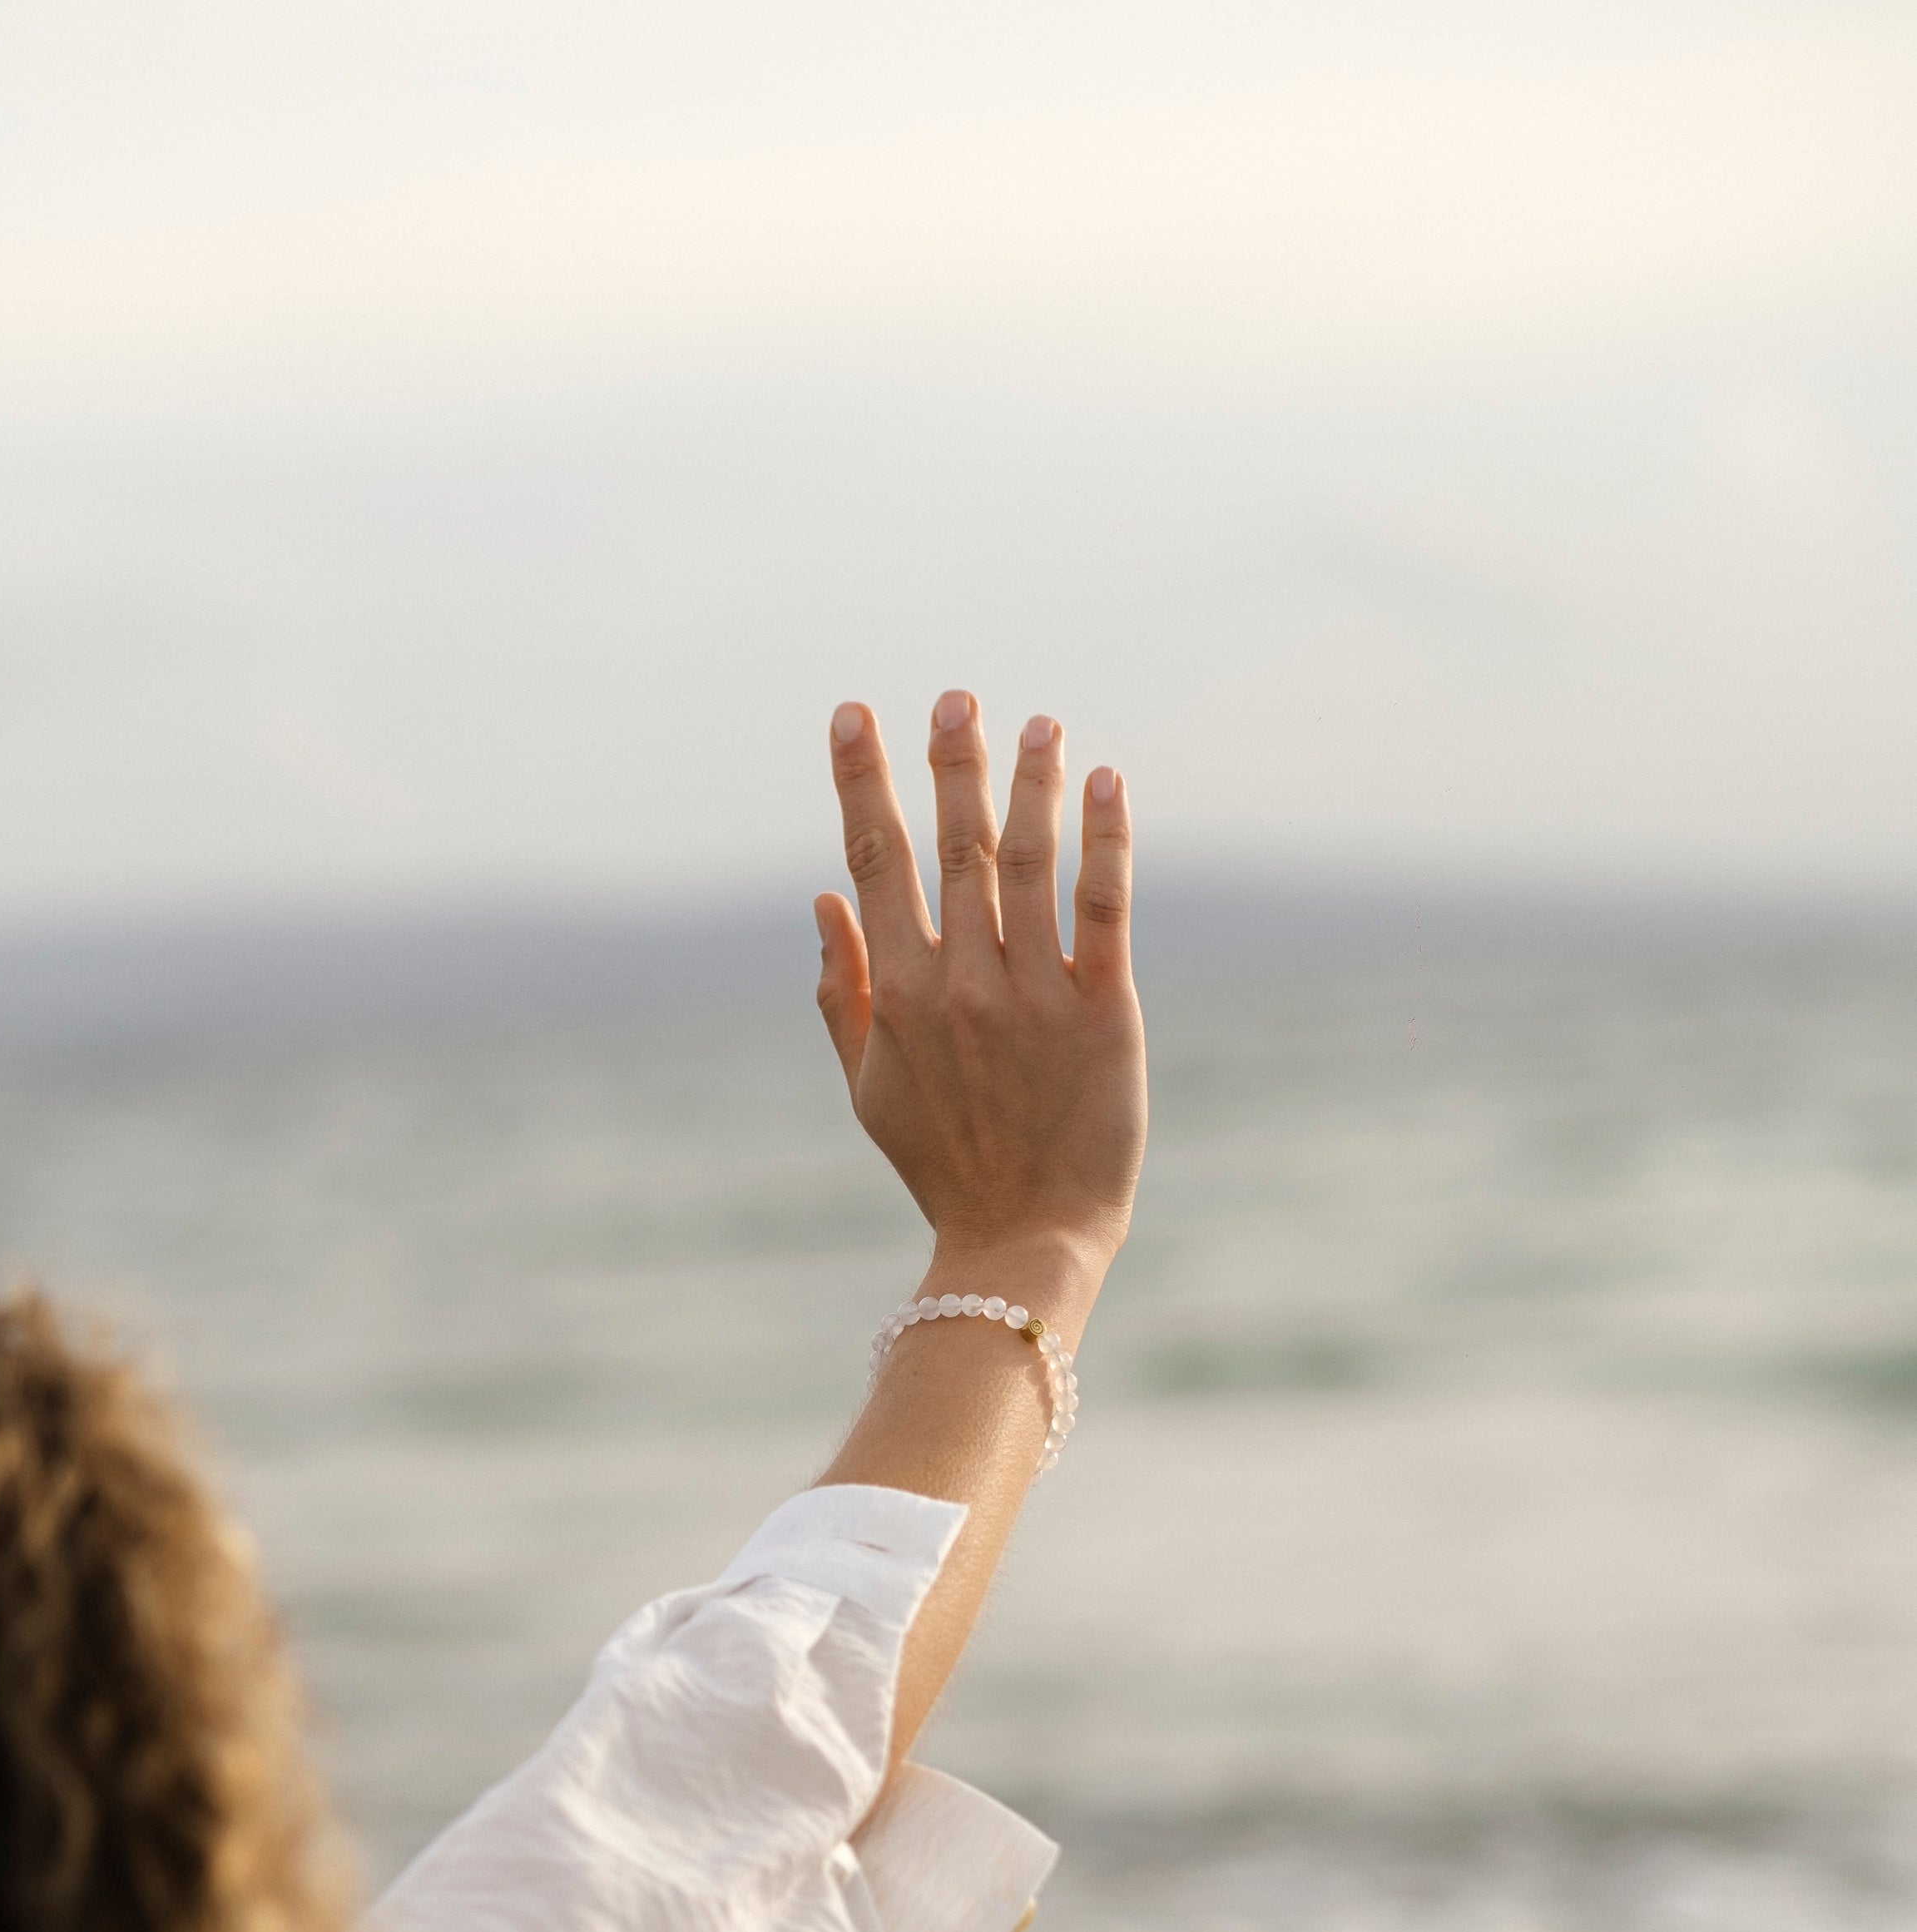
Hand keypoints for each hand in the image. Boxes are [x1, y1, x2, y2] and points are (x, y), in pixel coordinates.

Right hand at [813, 693, 1147, 1283]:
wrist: (1025, 1236)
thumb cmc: (945, 1165)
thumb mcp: (868, 1087)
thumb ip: (842, 991)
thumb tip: (823, 899)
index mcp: (901, 994)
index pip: (872, 863)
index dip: (860, 781)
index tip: (852, 714)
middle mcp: (963, 981)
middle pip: (952, 846)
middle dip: (949, 763)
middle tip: (954, 695)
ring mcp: (1034, 992)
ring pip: (1030, 860)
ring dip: (1031, 783)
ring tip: (1037, 722)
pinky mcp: (1103, 1008)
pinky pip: (1103, 906)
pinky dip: (1107, 839)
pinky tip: (1107, 781)